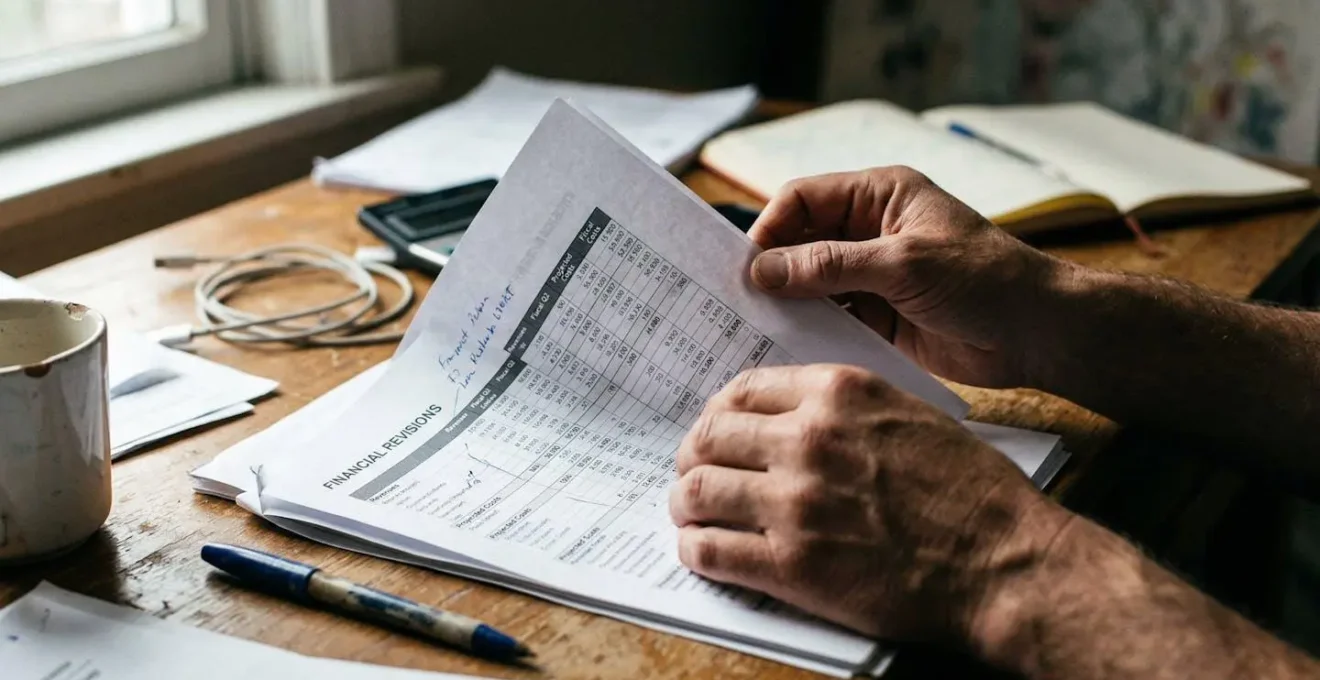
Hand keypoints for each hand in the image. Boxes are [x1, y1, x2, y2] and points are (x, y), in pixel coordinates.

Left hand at [669, 364, 1068, 642]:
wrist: (1003, 560)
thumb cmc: (970, 490)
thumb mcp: (908, 413)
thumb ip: (845, 408)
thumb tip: (790, 415)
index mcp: (838, 394)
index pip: (742, 389)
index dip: (719, 412)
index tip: (716, 429)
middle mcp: (808, 439)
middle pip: (709, 436)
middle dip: (692, 456)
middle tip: (693, 472)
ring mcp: (796, 502)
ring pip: (700, 490)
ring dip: (685, 502)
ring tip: (689, 512)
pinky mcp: (793, 564)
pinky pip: (713, 550)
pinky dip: (696, 550)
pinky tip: (702, 551)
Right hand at [747, 166, 1065, 388]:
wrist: (1037, 333)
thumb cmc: (983, 280)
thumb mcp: (903, 264)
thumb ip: (830, 266)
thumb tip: (762, 270)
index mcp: (878, 196)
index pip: (802, 199)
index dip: (770, 228)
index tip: (745, 267)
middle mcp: (869, 231)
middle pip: (800, 242)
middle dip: (771, 269)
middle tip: (736, 302)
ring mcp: (871, 275)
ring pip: (810, 284)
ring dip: (787, 304)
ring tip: (753, 330)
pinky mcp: (877, 317)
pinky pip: (830, 319)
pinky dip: (810, 332)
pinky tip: (787, 351)